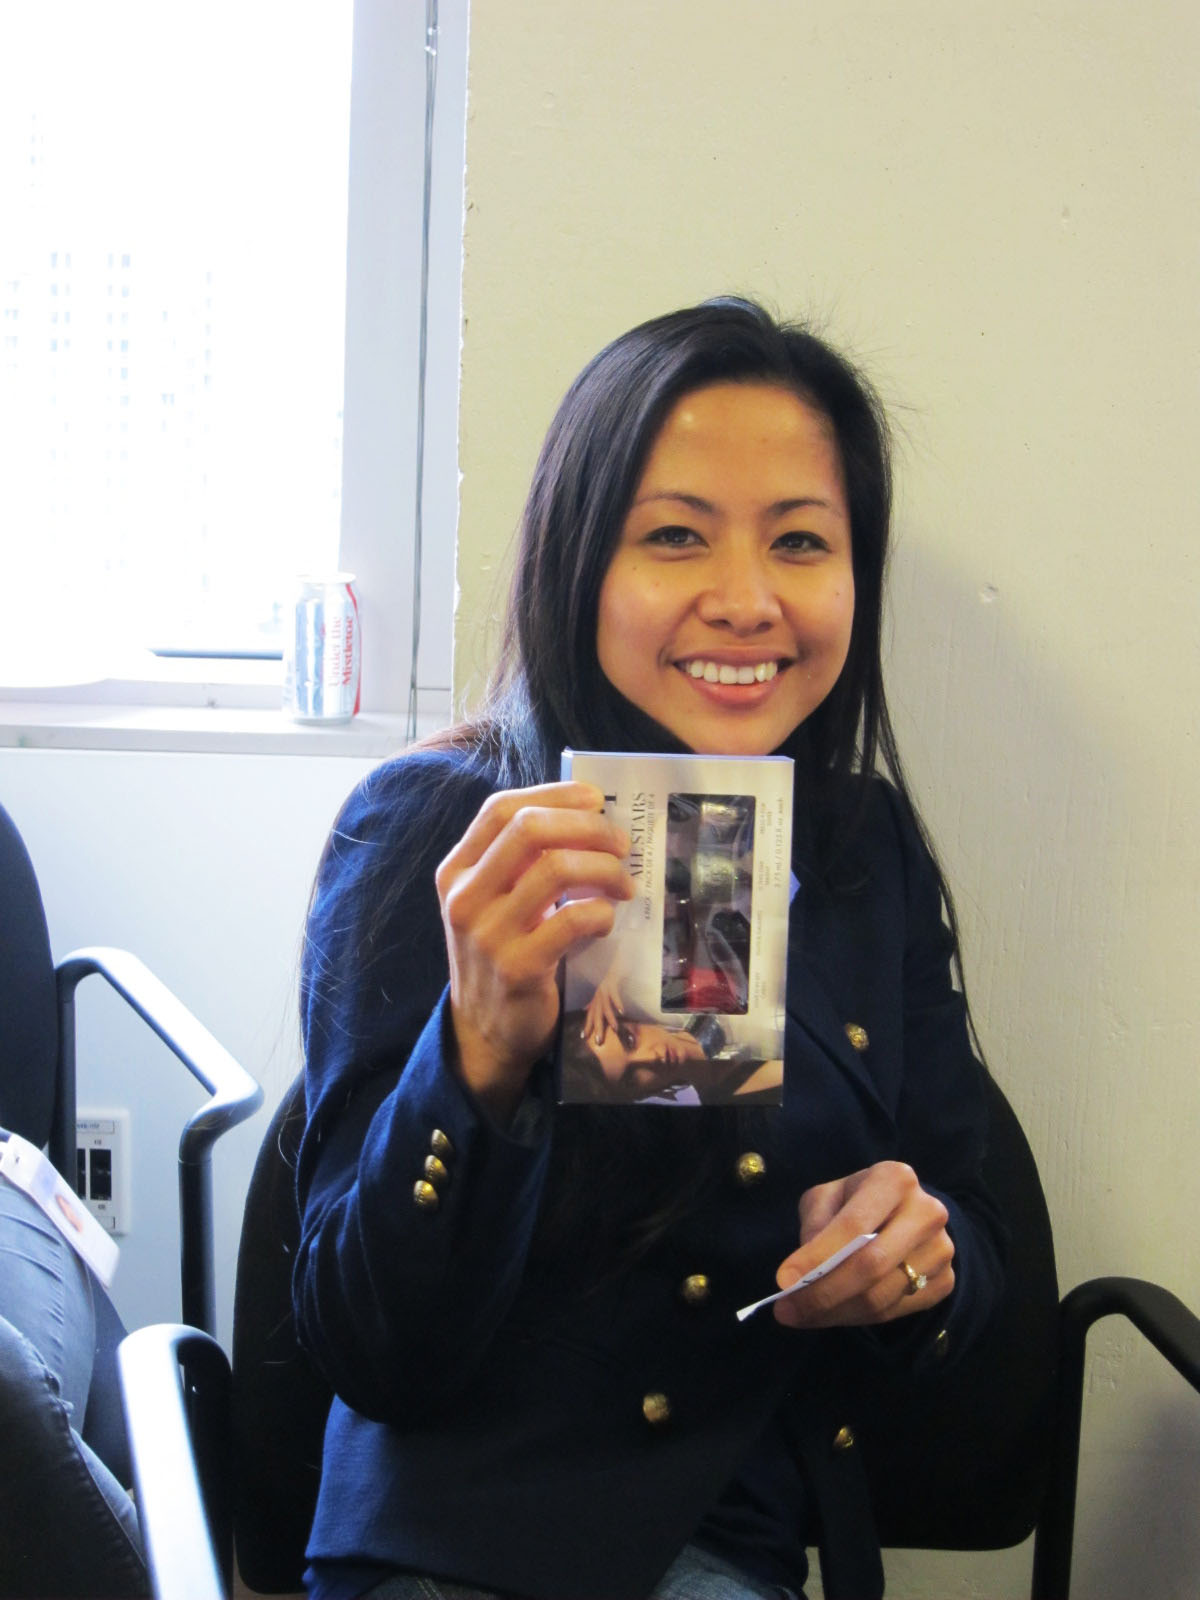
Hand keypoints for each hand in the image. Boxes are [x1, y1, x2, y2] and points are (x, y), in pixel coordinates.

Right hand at [436, 782, 631, 1119]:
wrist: (485, 1032)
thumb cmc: (502, 953)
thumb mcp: (495, 901)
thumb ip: (522, 861)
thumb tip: (587, 816)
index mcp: (457, 870)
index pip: (501, 809)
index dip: (553, 795)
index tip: (596, 799)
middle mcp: (464, 896)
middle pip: (530, 829)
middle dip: (587, 827)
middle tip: (621, 843)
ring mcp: (487, 933)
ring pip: (556, 869)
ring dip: (604, 869)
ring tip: (624, 884)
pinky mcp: (516, 968)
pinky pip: (572, 920)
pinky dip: (601, 912)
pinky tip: (607, 918)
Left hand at [582, 972, 622, 1045]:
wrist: (615, 959)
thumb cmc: (610, 975)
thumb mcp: (602, 990)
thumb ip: (594, 1000)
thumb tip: (586, 1009)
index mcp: (596, 997)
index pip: (591, 1014)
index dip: (587, 1025)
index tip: (584, 1037)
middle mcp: (598, 994)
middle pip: (596, 1013)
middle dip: (597, 1027)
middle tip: (599, 1041)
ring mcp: (604, 988)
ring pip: (605, 1006)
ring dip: (610, 1018)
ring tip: (615, 1029)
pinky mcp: (612, 982)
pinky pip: (614, 994)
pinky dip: (617, 1002)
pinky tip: (621, 1011)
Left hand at [772, 1162, 953, 1328]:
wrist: (906, 1214)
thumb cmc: (858, 1202)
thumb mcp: (828, 1197)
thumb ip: (815, 1225)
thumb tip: (803, 1272)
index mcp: (895, 1179)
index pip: (853, 1225)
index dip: (817, 1256)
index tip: (783, 1280)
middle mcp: (927, 1212)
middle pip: (871, 1265)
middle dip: (823, 1293)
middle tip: (787, 1310)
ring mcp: (941, 1249)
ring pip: (881, 1297)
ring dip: (835, 1312)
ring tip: (802, 1314)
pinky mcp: (946, 1281)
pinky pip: (894, 1312)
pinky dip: (857, 1318)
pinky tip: (834, 1312)